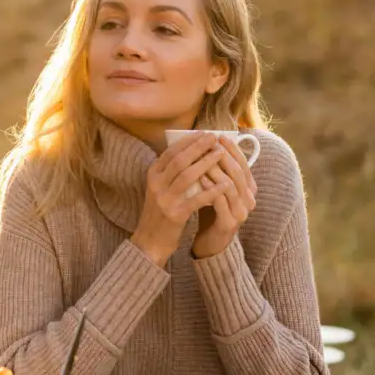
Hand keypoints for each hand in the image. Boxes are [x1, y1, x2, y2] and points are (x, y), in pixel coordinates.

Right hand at [130, 132, 231, 265]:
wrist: (150, 241)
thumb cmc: (160, 212)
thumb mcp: (160, 189)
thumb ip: (171, 172)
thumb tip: (193, 151)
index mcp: (152, 175)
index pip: (171, 152)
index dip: (189, 141)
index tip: (204, 133)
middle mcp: (156, 185)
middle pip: (179, 160)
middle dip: (198, 147)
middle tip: (214, 137)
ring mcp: (164, 200)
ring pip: (187, 176)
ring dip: (206, 163)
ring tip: (221, 154)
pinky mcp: (175, 215)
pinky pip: (196, 199)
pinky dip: (211, 190)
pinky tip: (225, 184)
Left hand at [192, 135, 256, 256]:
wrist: (211, 242)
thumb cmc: (212, 210)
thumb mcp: (216, 187)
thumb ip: (216, 170)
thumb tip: (206, 143)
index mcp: (249, 189)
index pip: (244, 163)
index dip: (233, 149)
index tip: (219, 136)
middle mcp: (249, 199)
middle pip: (238, 172)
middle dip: (223, 156)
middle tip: (209, 143)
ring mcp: (241, 212)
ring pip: (230, 185)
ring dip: (215, 170)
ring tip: (201, 158)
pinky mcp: (229, 223)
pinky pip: (220, 202)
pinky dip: (210, 188)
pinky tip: (199, 179)